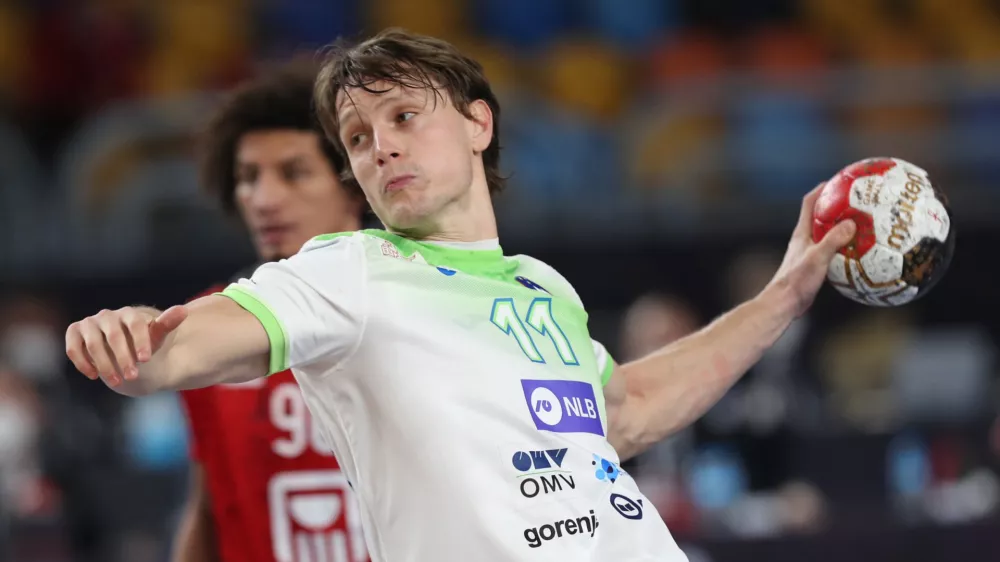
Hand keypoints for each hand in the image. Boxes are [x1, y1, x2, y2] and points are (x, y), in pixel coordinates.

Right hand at [65, 306, 187, 386]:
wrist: (122, 355)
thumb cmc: (142, 346)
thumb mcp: (156, 339)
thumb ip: (166, 325)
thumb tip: (183, 310)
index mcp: (129, 313)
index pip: (135, 324)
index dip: (140, 341)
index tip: (146, 360)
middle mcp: (107, 315)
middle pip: (114, 336)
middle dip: (124, 358)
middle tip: (133, 376)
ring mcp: (89, 323)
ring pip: (94, 344)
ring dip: (105, 365)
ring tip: (117, 382)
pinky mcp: (75, 333)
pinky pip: (73, 347)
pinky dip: (82, 363)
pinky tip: (93, 376)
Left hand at [768, 183, 856, 316]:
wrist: (785, 303)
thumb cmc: (797, 280)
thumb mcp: (818, 258)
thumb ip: (833, 240)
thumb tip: (852, 223)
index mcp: (802, 233)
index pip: (810, 202)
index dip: (823, 189)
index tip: (839, 180)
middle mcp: (805, 240)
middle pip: (821, 216)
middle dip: (838, 206)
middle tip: (859, 200)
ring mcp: (809, 253)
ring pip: (829, 235)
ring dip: (844, 228)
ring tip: (865, 224)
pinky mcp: (815, 266)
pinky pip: (834, 252)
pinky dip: (847, 248)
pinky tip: (863, 254)